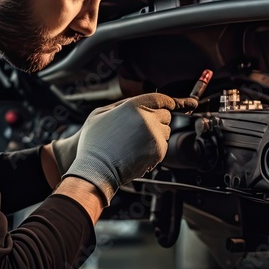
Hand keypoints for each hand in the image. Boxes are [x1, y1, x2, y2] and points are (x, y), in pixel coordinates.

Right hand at [62, 93, 197, 204]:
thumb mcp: (100, 113)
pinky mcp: (159, 151)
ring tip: (136, 143)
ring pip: (166, 131)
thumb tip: (139, 102)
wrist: (97, 169)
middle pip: (166, 115)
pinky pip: (164, 146)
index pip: (160, 98)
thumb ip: (122, 104)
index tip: (174, 104)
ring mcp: (155, 136)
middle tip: (140, 130)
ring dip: (157, 134)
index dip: (168, 102)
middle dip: (157, 120)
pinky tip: (139, 152)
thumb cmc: (95, 143)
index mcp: (133, 106)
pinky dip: (155, 148)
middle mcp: (147, 118)